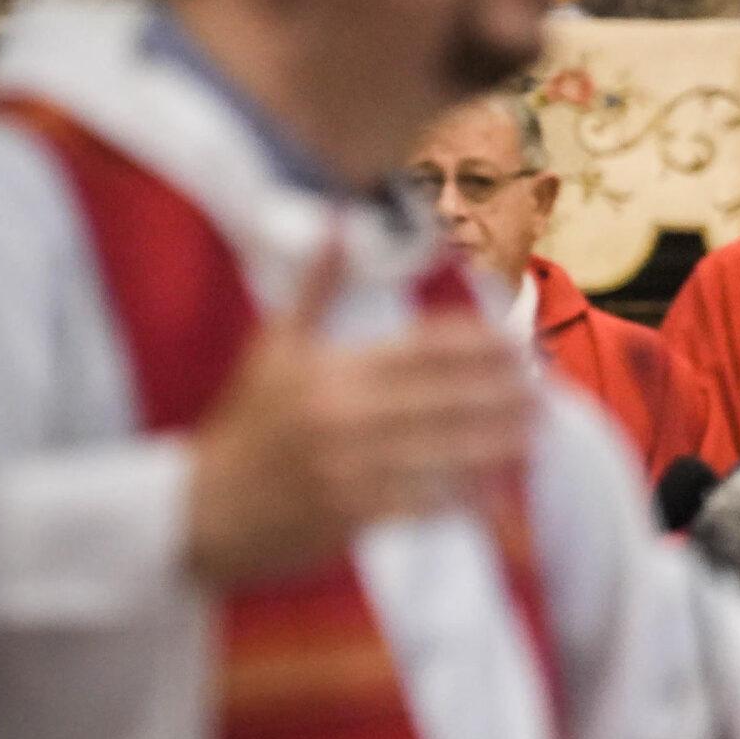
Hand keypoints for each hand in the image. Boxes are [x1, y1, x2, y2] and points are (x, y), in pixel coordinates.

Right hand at [183, 236, 533, 589]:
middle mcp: (343, 417)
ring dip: (498, 440)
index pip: (424, 347)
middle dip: (501, 389)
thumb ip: (316, 287)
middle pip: (445, 397)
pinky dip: (467, 496)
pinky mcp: (353, 518)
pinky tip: (502, 487)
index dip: (478, 342)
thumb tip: (338, 220)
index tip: (514, 339)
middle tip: (544, 382)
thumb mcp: (272, 348)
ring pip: (444, 451)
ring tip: (539, 429)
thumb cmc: (246, 424)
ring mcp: (349, 470)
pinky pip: (425, 504)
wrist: (195, 509)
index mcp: (330, 370)